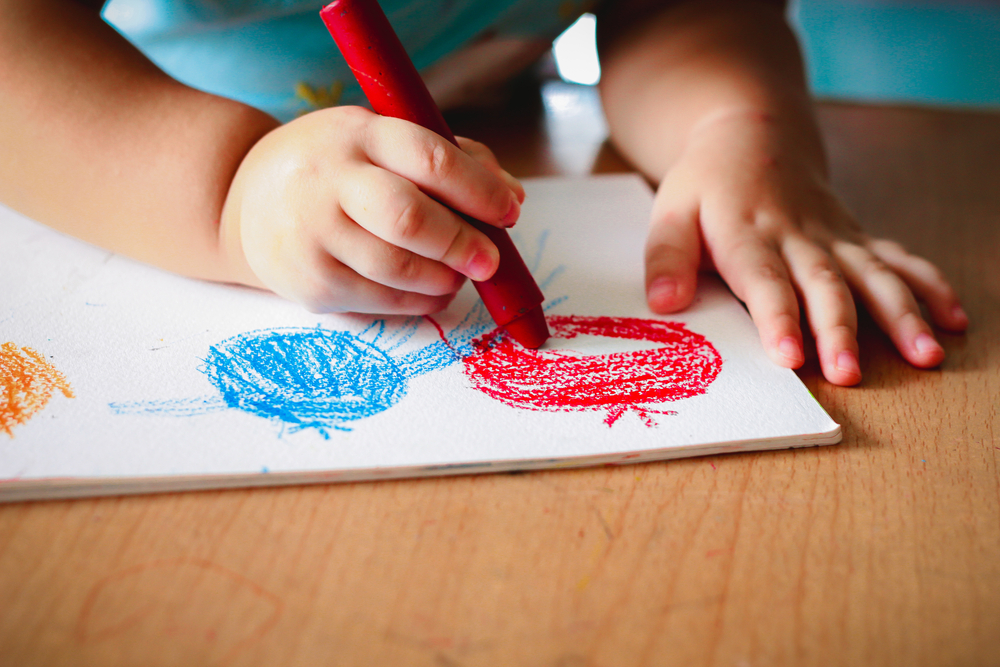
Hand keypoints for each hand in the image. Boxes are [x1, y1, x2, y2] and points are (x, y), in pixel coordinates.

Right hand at [219, 106, 523, 313]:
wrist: (245, 200)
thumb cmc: (337, 168)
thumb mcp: (382, 141)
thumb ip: (452, 159)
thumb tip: (511, 197)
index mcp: (358, 134)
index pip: (430, 158)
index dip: (480, 190)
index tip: (509, 211)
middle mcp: (328, 180)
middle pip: (409, 219)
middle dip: (462, 244)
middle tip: (489, 261)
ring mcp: (312, 234)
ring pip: (396, 269)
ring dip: (443, 279)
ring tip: (458, 275)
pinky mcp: (308, 282)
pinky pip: (379, 301)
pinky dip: (418, 302)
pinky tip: (430, 291)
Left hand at [643, 109, 967, 385]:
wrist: (752, 133)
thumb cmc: (706, 184)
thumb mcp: (669, 211)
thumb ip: (666, 256)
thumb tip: (664, 303)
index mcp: (746, 235)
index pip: (763, 281)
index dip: (777, 318)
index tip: (789, 356)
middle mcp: (796, 237)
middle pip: (824, 284)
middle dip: (840, 329)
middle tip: (849, 372)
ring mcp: (833, 237)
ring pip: (872, 275)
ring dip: (901, 315)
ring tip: (925, 355)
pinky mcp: (855, 237)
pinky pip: (898, 259)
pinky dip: (928, 286)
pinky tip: (953, 319)